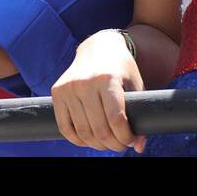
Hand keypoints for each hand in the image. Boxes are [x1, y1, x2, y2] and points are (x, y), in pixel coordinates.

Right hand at [51, 30, 144, 152]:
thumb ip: (139, 115)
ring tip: (106, 143)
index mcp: (108, 78)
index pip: (116, 119)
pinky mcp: (57, 91)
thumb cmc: (121, 69)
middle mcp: (86, 82)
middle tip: (120, 145)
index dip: (125, 137)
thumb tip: (139, 147)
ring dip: (96, 144)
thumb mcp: (136, 86)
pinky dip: (77, 139)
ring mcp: (69, 87)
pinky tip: (88, 140)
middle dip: (113, 144)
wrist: (98, 48)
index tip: (130, 141)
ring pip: (83, 131)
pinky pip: (64, 126)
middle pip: (99, 129)